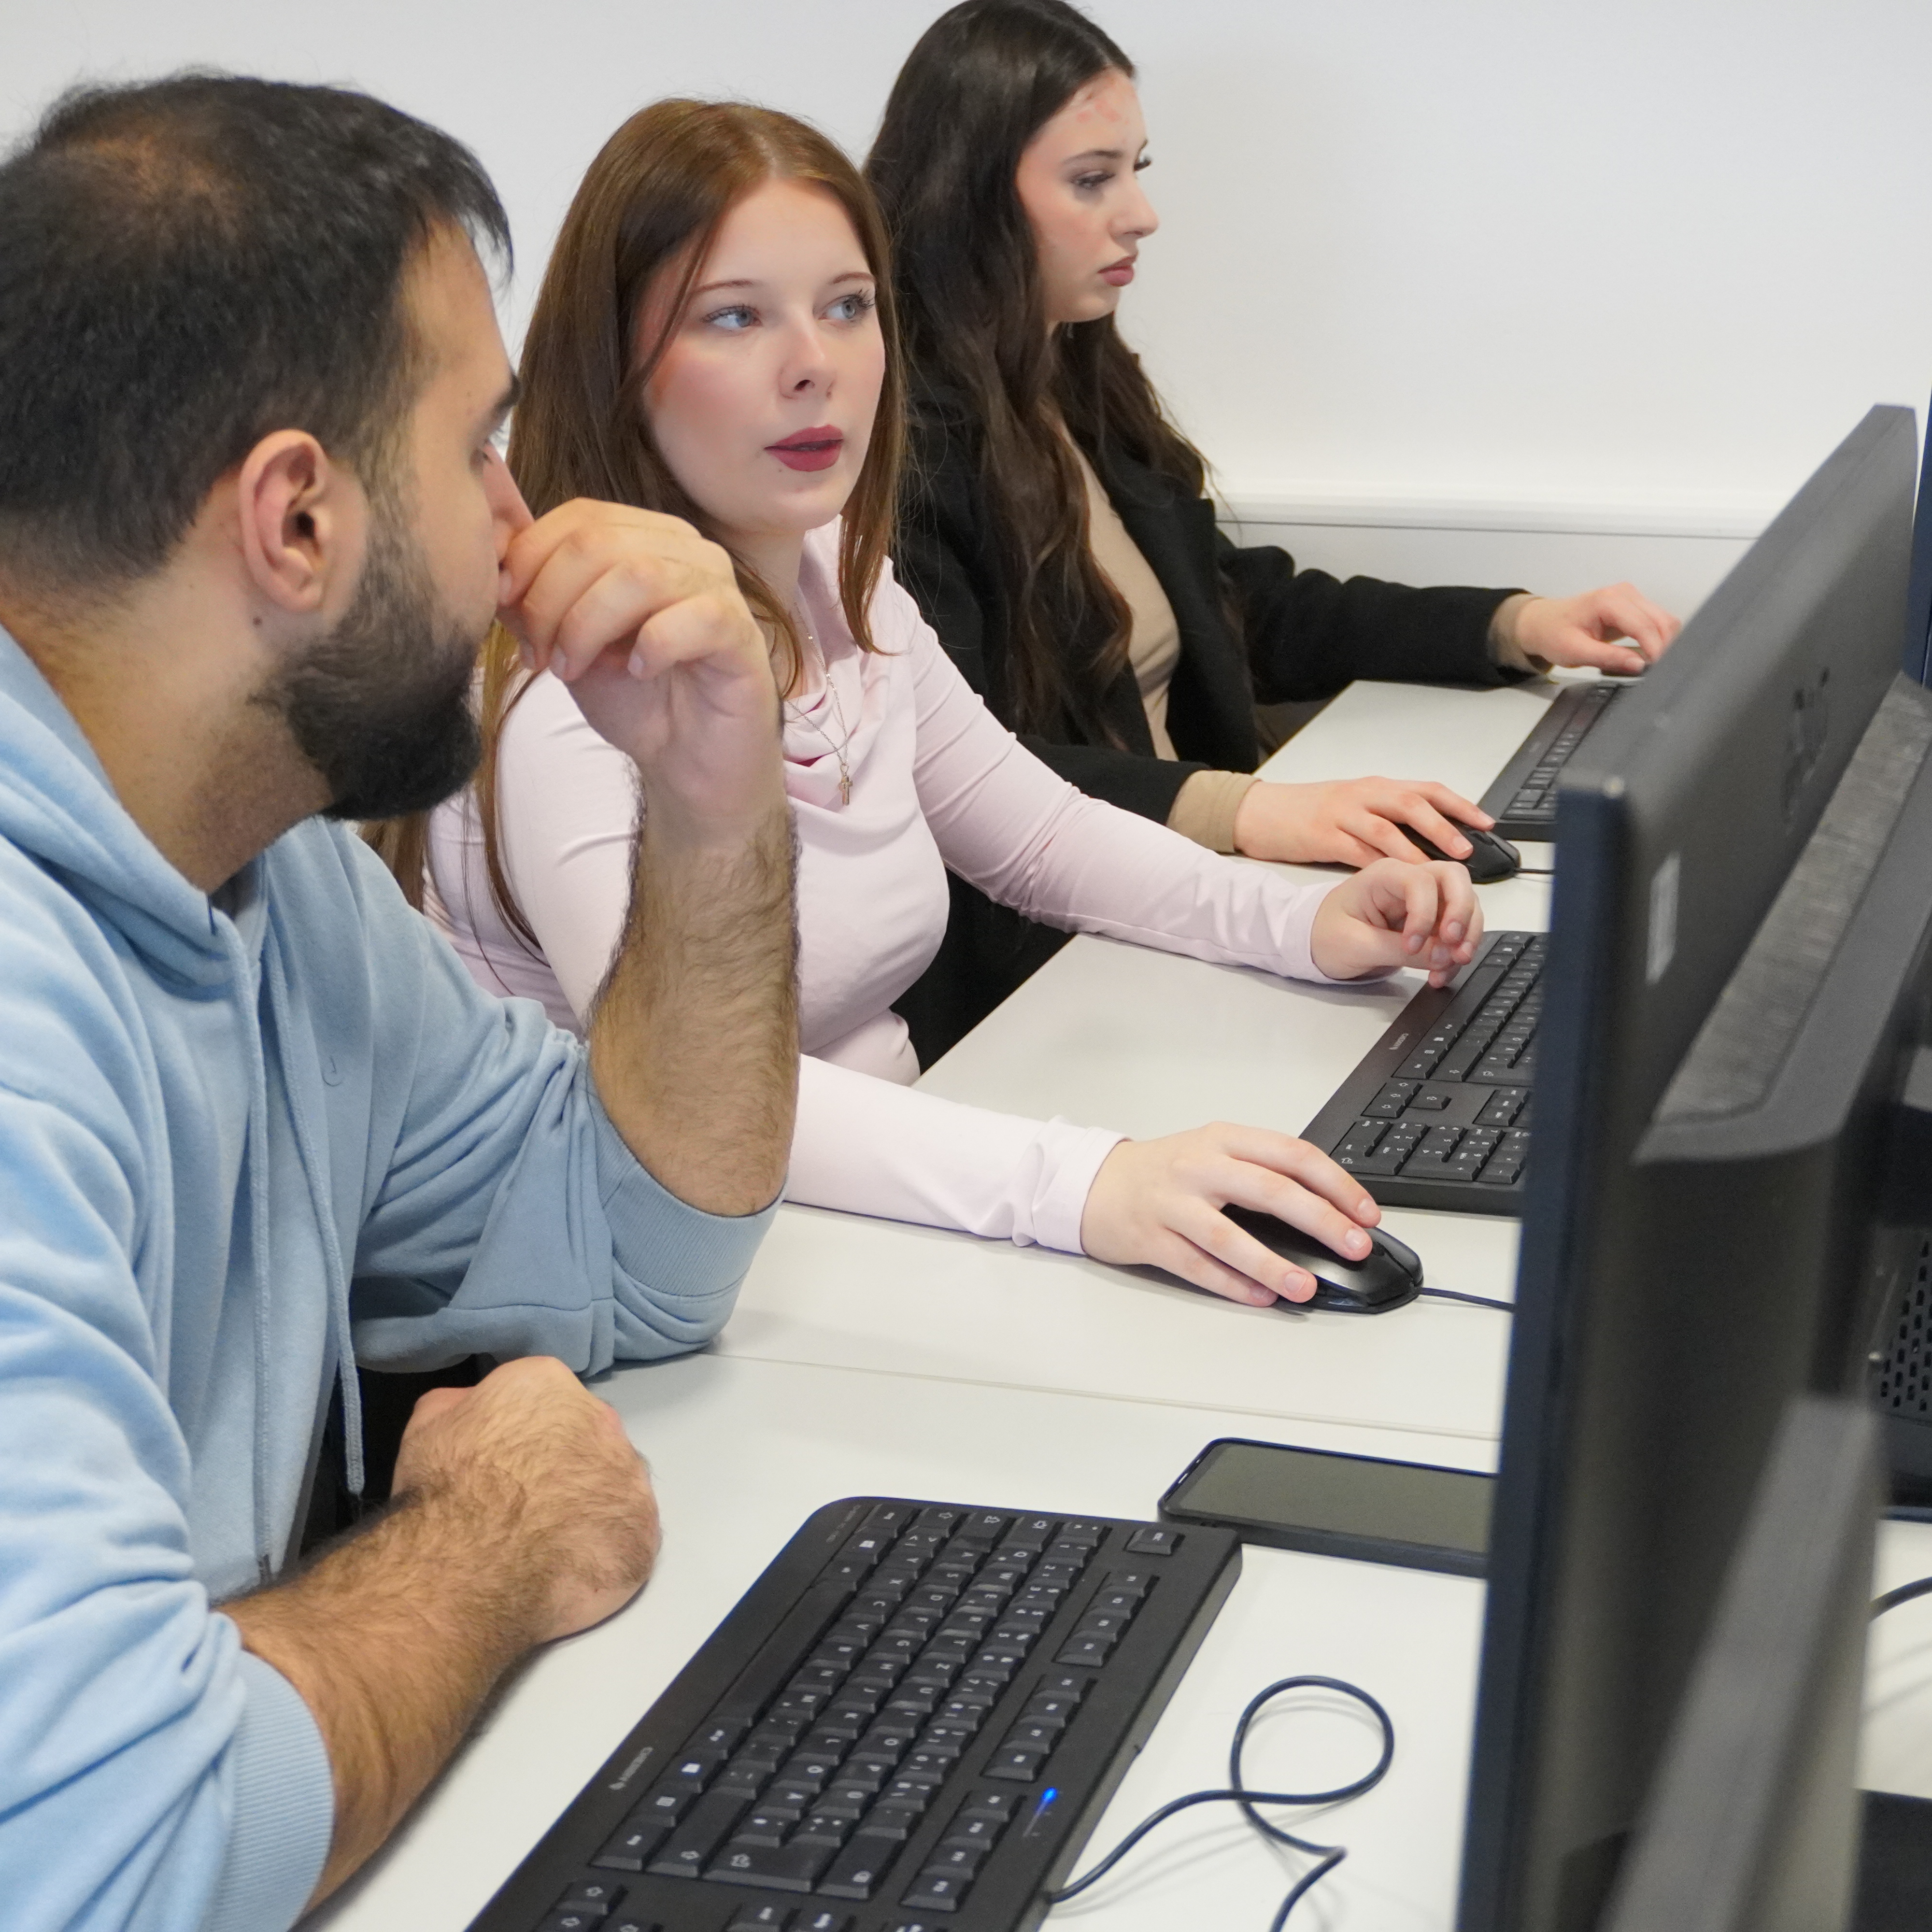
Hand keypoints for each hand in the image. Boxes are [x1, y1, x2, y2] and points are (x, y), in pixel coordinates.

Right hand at [392, 1356, 659, 1644]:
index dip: (521, 1433)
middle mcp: (603, 1419)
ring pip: (614, 1485)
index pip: (543, 1398)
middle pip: (586, 1437)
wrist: (473, 1566)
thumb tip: (472, 1404)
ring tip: (550, 1544)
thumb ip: (458, 1404)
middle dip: (562, 1465)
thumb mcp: (428, 1425)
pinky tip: (572, 1570)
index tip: (501, 1463)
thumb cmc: (446, 1491)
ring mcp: (631, 1477)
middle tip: (525, 1505)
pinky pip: (629, 1537)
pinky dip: (606, 1552)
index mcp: (549, 1384)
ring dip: (590, 1506)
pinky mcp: (645, 1532)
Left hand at [498, 500, 779, 833]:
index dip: (530, 558)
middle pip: (599, 541)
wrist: (687, 764)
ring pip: (640, 574)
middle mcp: (686, 551)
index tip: (505, 611)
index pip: (580, 517)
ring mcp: (718, 589)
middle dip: (550, 600)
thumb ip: (530, 598)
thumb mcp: (565, 642)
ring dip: (588, 626)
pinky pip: (694, 617)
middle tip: (540, 656)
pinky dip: (652, 646)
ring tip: (575, 669)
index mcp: (645, 538)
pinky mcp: (740, 634)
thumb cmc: (634, 699)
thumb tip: (486, 556)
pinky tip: (637, 672)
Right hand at [1080, 1123, 1381, 1305]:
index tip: (1365, 1214)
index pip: (1292, 1155)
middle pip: (1270, 1190)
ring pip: (1230, 1235)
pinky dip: (1232, 1284)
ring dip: (1274, 1265)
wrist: (1095, 1183)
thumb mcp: (1214, 1153)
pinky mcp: (1152, 1238)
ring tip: (1306, 1287)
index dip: (1336, 1184)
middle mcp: (1199, 1166)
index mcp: (1224, 1140)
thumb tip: (1328, 1213)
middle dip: (1321, 1220)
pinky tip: (1259, 1297)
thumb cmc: (1165, 1171)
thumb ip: (1262, 1173)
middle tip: (1354, 1247)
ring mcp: (1172, 1203)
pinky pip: (1197, 1266)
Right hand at [1233, 775, 1491, 866]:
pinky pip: (1355, 851)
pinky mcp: (1322, 836)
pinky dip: (1378, 867)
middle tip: (1464, 850)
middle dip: (1442, 826)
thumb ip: (1391, 818)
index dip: (1460, 805)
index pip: (1427, 790)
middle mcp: (1364, 796)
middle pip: (1411, 804)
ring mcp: (1342, 814)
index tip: (1486, 822)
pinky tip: (1392, 881)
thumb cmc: (1311, 812)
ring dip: (1413, 850)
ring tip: (1432, 871)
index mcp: (1377, 788)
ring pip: (1385, 828)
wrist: (1263, 811)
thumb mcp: (1357, 807)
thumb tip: (1435, 840)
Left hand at [1310, 858, 1480, 986]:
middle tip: (1454, 946)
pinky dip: (1456, 951)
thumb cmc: (1326, 934)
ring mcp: (1423, 899)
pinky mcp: (1430, 919)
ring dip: (1466, 936)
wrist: (1316, 944)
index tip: (1412, 945)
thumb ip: (1398, 951)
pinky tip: (1441, 970)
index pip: (1422, 881)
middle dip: (1462, 913)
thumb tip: (1441, 956)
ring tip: (1450, 964)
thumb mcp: (1356, 945)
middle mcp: (1408, 880)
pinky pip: (1457, 929)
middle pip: (1455, 880)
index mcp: (1383, 875)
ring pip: (1464, 904)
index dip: (1426, 914)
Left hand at [1494, 584, 1681, 675]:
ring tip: (1653, 664)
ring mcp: (1630, 597)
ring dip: (1663, 642)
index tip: (1658, 669)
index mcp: (1607, 601)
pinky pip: (1656, 622)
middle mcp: (1623, 594)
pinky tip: (1648, 655)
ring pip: (1663, 620)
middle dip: (1664, 646)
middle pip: (1661, 620)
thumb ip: (1609, 658)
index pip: (1644, 626)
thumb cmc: (1554, 633)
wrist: (1542, 623)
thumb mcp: (1576, 652)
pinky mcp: (1633, 606)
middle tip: (1658, 671)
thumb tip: (1638, 665)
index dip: (1656, 650)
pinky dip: (1657, 639)